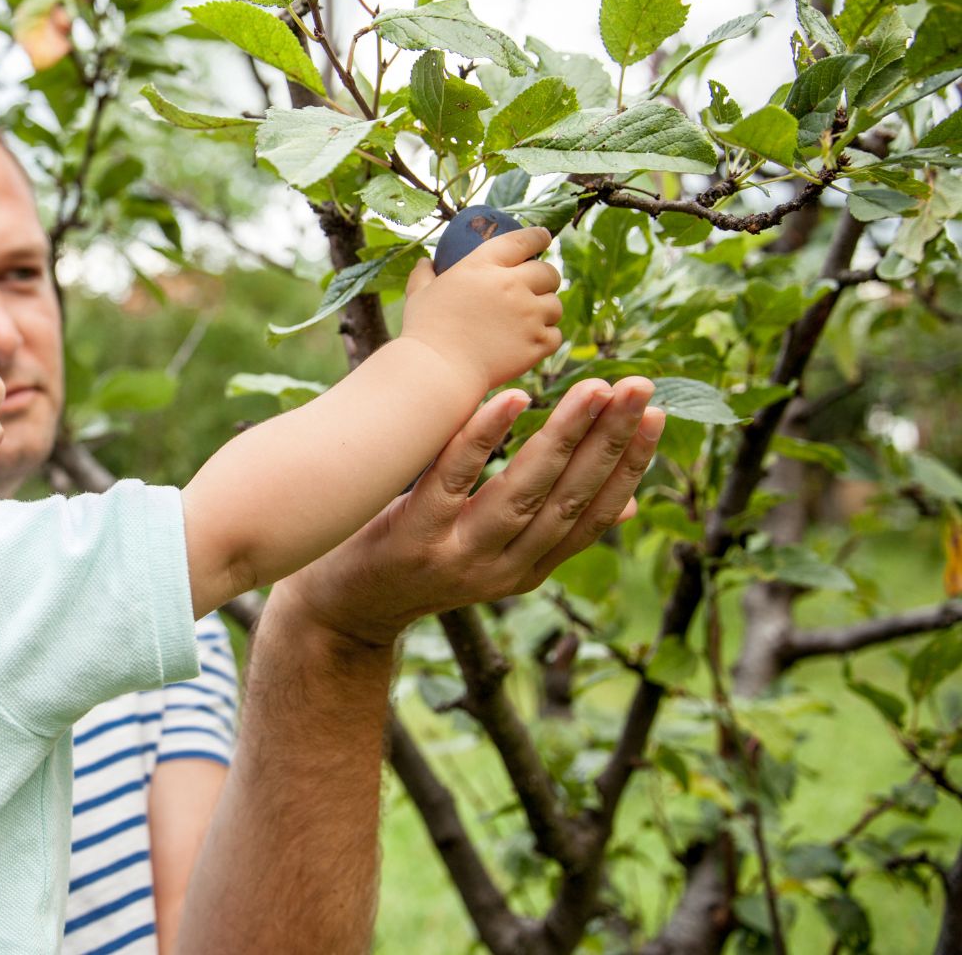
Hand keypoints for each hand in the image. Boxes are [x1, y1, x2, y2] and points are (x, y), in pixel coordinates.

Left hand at [276, 376, 663, 646]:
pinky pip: (453, 481)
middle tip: (637, 387)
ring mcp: (458, 556)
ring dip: (564, 436)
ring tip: (594, 389)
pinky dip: (484, 438)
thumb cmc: (418, 561)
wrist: (340, 610)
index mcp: (529, 568)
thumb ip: (548, 527)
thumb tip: (630, 503)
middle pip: (569, 500)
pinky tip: (511, 399)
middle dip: (609, 441)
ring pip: (524, 492)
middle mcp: (502, 569)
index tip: (655, 415)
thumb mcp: (492, 554)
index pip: (595, 514)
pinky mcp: (414, 538)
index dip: (629, 466)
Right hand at [399, 226, 563, 392]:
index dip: (538, 236)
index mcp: (483, 266)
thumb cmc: (424, 330)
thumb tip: (426, 261)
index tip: (544, 237)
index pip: (522, 241)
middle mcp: (512, 285)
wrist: (437, 369)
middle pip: (549, 273)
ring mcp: (528, 315)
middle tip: (537, 287)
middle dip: (546, 278)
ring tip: (531, 319)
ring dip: (546, 310)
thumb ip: (424, 274)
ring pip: (555, 306)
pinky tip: (531, 342)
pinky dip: (546, 338)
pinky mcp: (536, 343)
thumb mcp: (418, 294)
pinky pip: (555, 335)